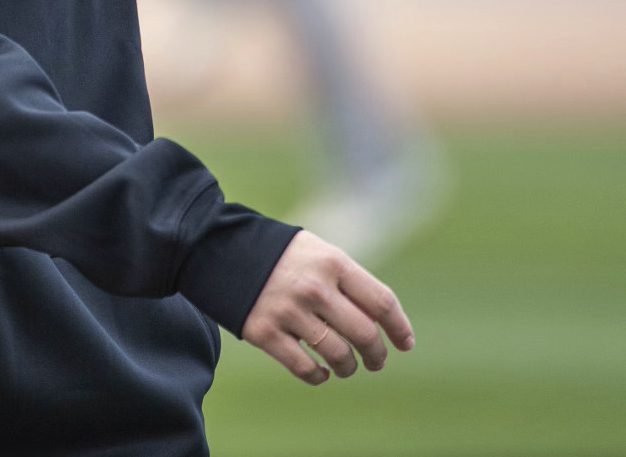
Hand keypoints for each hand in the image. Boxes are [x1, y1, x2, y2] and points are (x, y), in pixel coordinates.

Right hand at [241, 230, 413, 384]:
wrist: (220, 249)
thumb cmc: (280, 254)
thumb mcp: (317, 252)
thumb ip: (347, 281)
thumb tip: (380, 322)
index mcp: (332, 262)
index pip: (381, 302)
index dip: (399, 327)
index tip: (405, 343)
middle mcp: (314, 288)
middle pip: (364, 334)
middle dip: (376, 355)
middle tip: (376, 362)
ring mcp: (289, 311)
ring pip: (338, 355)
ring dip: (348, 367)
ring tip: (346, 367)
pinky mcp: (265, 332)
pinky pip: (306, 368)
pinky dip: (319, 376)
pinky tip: (321, 372)